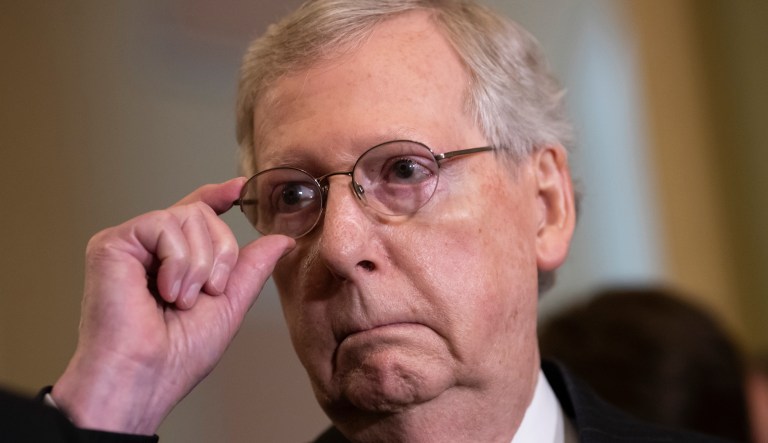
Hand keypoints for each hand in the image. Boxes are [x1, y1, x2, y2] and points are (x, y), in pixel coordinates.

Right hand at [52, 178, 294, 433]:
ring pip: (188, 217)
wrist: (145, 377)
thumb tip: (281, 240)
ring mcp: (129, 244)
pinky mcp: (111, 243)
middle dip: (220, 255)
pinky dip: (178, 261)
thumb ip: (250, 269)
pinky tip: (166, 291)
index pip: (196, 214)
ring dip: (200, 264)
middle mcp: (149, 248)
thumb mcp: (228, 305)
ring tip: (181, 300)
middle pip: (202, 214)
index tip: (241, 188)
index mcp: (173, 260)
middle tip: (207, 293)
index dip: (218, 197)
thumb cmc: (177, 355)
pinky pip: (163, 225)